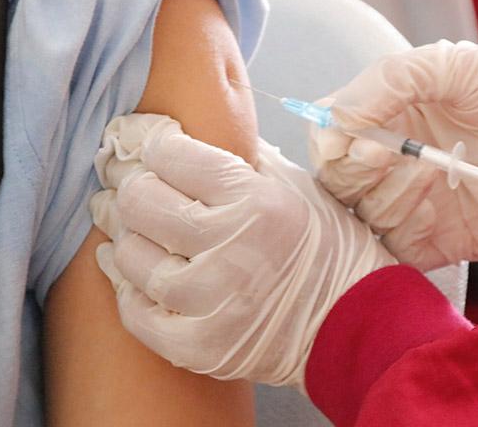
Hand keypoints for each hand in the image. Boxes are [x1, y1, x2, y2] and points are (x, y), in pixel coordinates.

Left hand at [90, 114, 395, 388]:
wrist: (352, 324)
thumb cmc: (325, 248)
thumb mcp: (296, 186)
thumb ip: (242, 155)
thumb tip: (184, 130)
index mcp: (256, 201)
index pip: (171, 155)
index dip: (151, 144)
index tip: (148, 147)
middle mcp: (231, 249)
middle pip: (140, 201)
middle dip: (128, 185)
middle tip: (128, 182)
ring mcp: (212, 302)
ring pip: (130, 255)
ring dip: (125, 236)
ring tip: (130, 228)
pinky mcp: (199, 346)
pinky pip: (135, 312)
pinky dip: (127, 288)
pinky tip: (130, 271)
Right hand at [310, 40, 477, 269]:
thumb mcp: (451, 64)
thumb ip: (388, 81)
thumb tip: (336, 120)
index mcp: (387, 118)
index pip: (327, 137)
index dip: (330, 142)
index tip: (356, 138)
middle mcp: (392, 163)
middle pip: (337, 182)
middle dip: (355, 171)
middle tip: (389, 154)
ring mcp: (412, 204)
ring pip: (363, 217)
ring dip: (390, 194)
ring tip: (433, 171)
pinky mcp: (436, 241)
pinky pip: (396, 250)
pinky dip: (404, 231)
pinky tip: (434, 205)